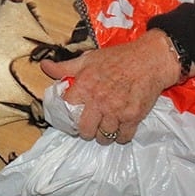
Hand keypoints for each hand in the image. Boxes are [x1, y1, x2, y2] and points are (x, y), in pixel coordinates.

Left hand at [38, 28, 181, 144]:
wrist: (150, 60)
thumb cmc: (118, 58)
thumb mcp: (87, 59)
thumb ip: (64, 67)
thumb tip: (44, 66)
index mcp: (84, 87)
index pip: (66, 110)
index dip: (67, 115)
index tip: (71, 116)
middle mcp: (99, 102)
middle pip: (84, 130)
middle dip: (85, 130)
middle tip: (89, 126)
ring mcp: (116, 111)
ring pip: (103, 137)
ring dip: (102, 135)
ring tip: (103, 129)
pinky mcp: (133, 117)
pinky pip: (123, 137)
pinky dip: (120, 137)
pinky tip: (119, 129)